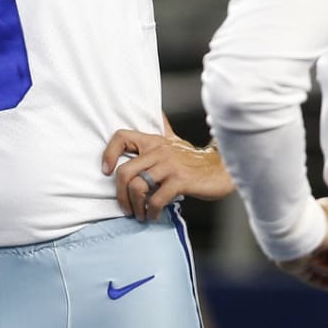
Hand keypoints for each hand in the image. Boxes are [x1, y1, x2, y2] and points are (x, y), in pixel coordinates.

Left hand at [102, 128, 234, 221]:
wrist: (221, 170)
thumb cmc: (194, 159)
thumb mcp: (175, 141)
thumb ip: (163, 129)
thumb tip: (156, 112)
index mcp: (154, 141)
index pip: (121, 137)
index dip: (108, 153)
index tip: (106, 171)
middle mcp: (159, 151)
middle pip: (125, 171)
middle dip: (120, 194)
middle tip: (125, 207)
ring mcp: (170, 166)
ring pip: (137, 186)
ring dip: (134, 206)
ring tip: (139, 214)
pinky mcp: (180, 181)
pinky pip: (156, 199)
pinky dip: (151, 211)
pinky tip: (153, 215)